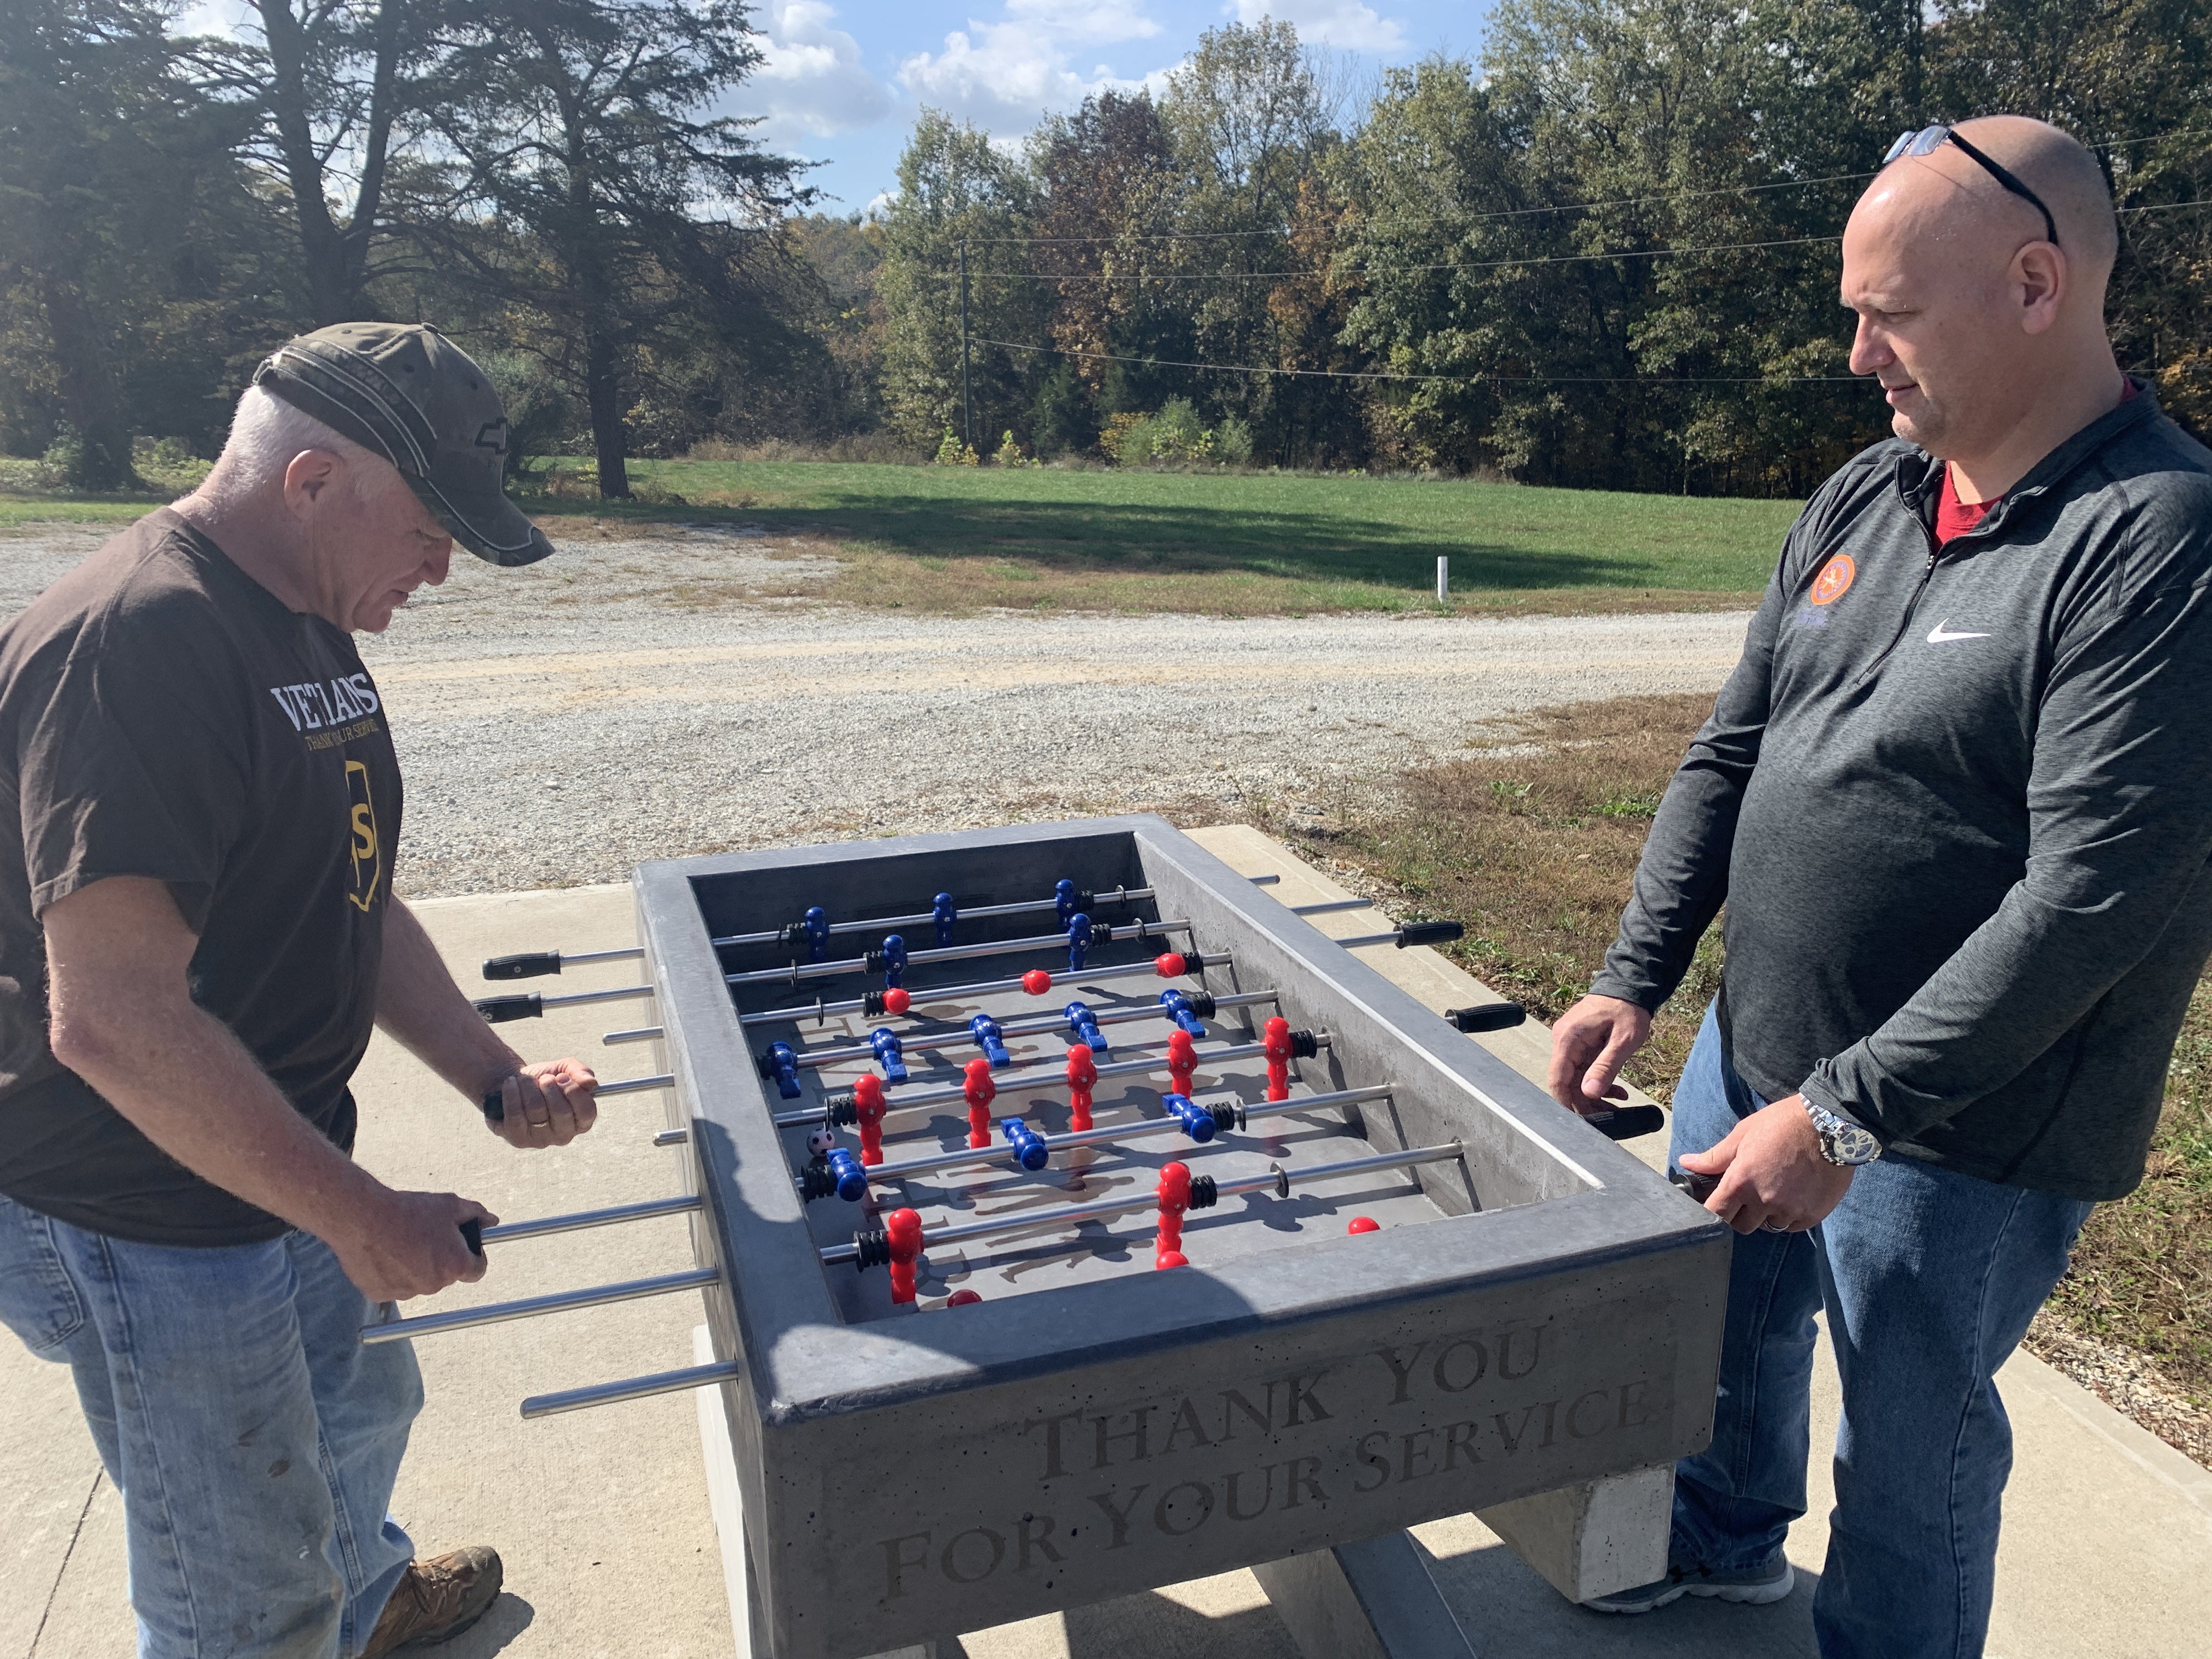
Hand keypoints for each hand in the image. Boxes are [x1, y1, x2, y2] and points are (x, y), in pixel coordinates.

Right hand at [329, 1186, 496, 1302]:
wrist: (361, 1217)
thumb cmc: (408, 1210)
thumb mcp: (450, 1205)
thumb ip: (476, 1213)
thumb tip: (492, 1220)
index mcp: (455, 1266)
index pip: (477, 1270)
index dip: (473, 1257)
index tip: (465, 1248)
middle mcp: (433, 1285)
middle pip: (445, 1275)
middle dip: (440, 1258)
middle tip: (425, 1237)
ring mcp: (406, 1293)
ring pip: (418, 1281)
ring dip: (415, 1266)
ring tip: (401, 1241)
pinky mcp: (380, 1295)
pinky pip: (393, 1285)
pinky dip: (391, 1273)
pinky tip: (384, 1253)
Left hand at [487, 1057, 597, 1148]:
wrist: (512, 1083)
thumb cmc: (542, 1079)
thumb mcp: (564, 1070)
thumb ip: (580, 1072)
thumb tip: (591, 1083)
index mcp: (580, 1121)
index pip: (587, 1112)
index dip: (574, 1091)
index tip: (561, 1077)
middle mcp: (564, 1135)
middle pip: (561, 1111)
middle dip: (549, 1087)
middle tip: (543, 1078)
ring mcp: (540, 1140)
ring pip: (536, 1109)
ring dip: (528, 1085)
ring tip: (525, 1079)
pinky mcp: (518, 1139)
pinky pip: (515, 1114)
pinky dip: (512, 1092)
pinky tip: (511, 1083)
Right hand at [1548, 994, 1652, 1114]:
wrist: (1629, 986)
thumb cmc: (1628, 1009)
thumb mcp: (1623, 1040)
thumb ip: (1605, 1067)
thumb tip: (1589, 1093)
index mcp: (1568, 1039)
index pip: (1557, 1079)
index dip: (1565, 1103)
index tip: (1581, 1122)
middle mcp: (1563, 1041)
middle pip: (1567, 1083)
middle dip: (1587, 1102)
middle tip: (1611, 1115)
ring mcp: (1570, 1043)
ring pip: (1575, 1079)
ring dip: (1595, 1094)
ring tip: (1619, 1102)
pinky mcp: (1579, 1045)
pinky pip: (1582, 1070)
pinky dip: (1597, 1082)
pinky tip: (1617, 1090)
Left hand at [1678, 1095, 1854, 1233]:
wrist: (1830, 1126)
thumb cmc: (1783, 1124)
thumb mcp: (1743, 1134)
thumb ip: (1714, 1156)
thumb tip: (1687, 1162)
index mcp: (1742, 1182)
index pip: (1715, 1213)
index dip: (1712, 1210)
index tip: (1715, 1203)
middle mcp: (1764, 1201)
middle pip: (1740, 1226)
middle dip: (1738, 1214)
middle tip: (1744, 1196)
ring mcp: (1790, 1210)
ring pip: (1768, 1227)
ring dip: (1765, 1216)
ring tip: (1771, 1191)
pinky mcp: (1812, 1215)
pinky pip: (1792, 1226)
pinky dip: (1788, 1216)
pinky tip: (1791, 1196)